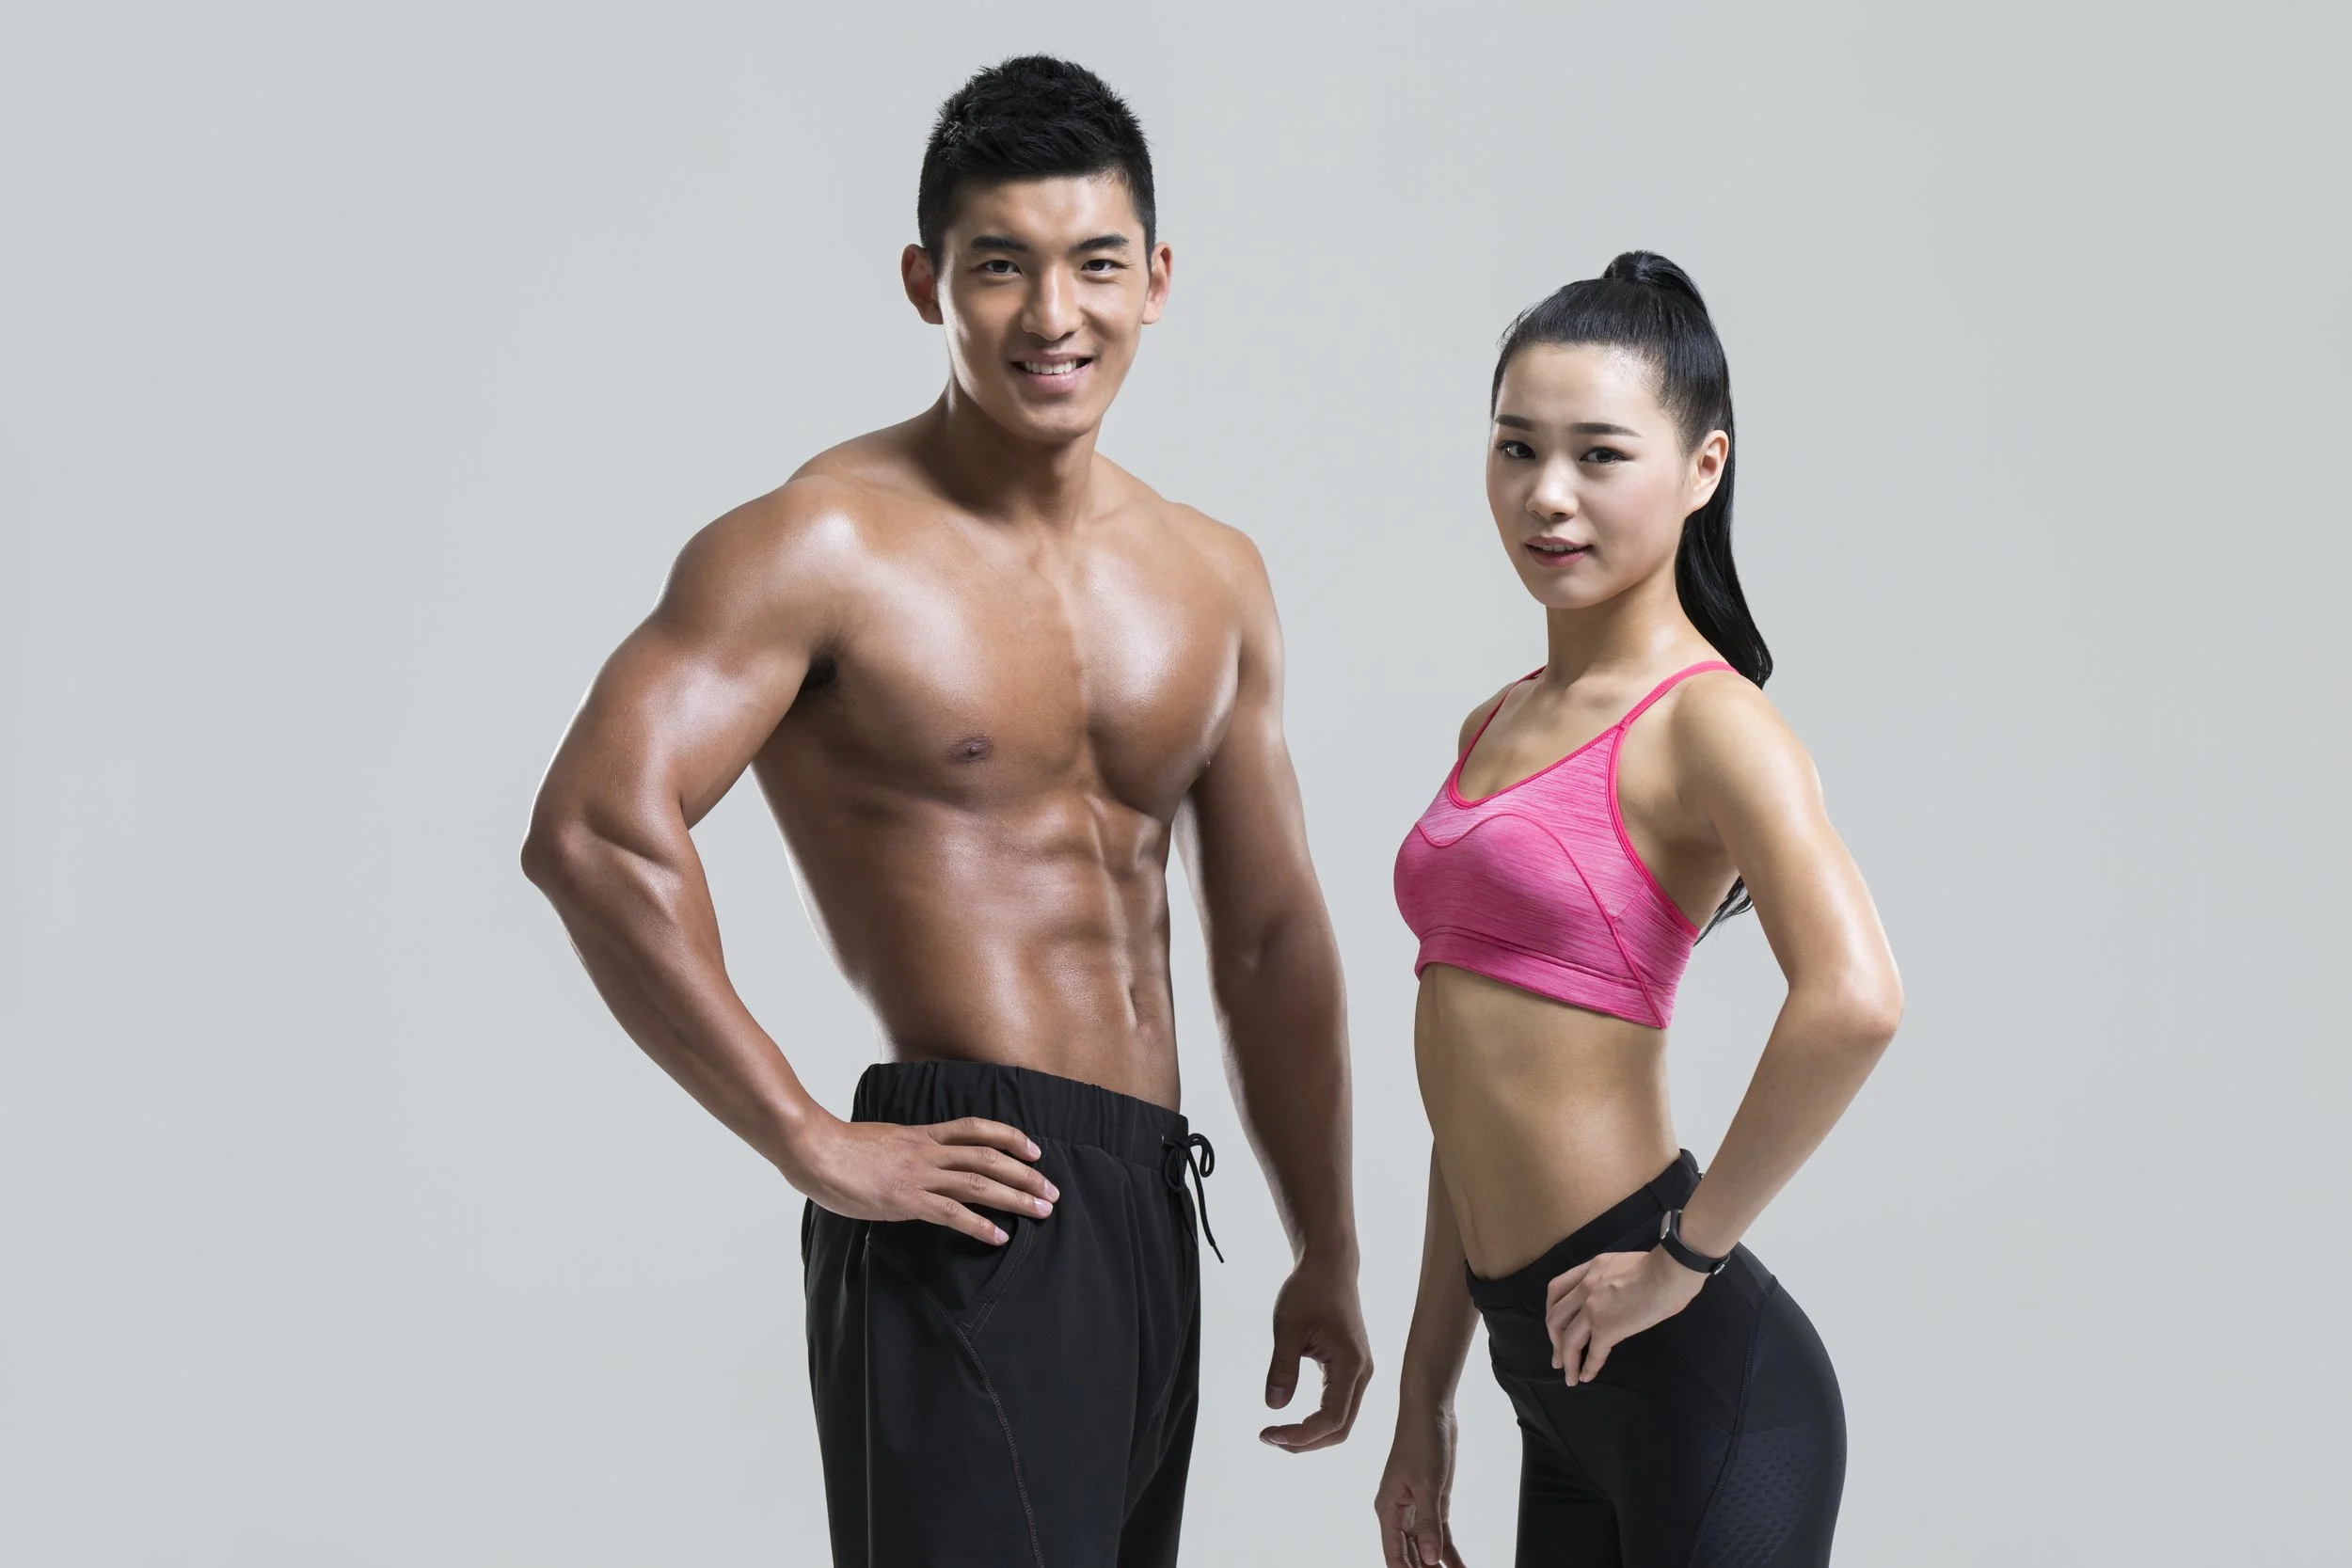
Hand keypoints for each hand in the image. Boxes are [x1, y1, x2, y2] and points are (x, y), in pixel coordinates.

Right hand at [787, 1114, 1055, 1244]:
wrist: (814, 1149)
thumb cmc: (839, 1148)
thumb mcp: (881, 1140)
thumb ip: (903, 1150)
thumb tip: (911, 1159)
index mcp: (922, 1136)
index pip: (976, 1129)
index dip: (1010, 1137)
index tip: (1034, 1150)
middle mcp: (928, 1152)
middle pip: (989, 1157)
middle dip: (1026, 1174)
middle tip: (1051, 1190)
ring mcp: (919, 1175)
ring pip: (979, 1182)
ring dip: (1015, 1197)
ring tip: (1041, 1210)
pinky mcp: (907, 1199)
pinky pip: (952, 1213)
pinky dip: (980, 1225)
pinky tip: (999, 1236)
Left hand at [1260, 1254, 1372, 1450]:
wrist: (1329, 1267)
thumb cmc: (1308, 1291)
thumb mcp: (1287, 1327)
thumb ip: (1282, 1367)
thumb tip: (1274, 1407)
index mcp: (1350, 1365)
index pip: (1331, 1419)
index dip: (1301, 1434)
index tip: (1268, 1432)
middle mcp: (1362, 1374)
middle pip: (1340, 1429)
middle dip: (1305, 1441)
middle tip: (1268, 1438)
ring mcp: (1360, 1373)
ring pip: (1342, 1421)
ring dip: (1311, 1435)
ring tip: (1277, 1433)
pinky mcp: (1352, 1370)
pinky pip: (1339, 1407)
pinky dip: (1317, 1421)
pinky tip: (1293, 1419)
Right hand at [1374, 1403, 1467, 1566]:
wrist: (1431, 1412)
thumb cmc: (1421, 1441)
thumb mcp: (1427, 1484)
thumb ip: (1429, 1524)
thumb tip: (1431, 1560)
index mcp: (1388, 1510)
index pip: (1394, 1555)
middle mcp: (1399, 1513)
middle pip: (1410, 1556)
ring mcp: (1417, 1509)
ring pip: (1426, 1549)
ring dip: (1437, 1566)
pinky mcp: (1434, 1502)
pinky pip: (1441, 1535)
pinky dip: (1450, 1553)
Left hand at [1545, 1246, 1706, 1384]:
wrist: (1670, 1271)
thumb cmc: (1660, 1265)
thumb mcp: (1622, 1264)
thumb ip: (1610, 1278)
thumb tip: (1616, 1294)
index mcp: (1589, 1269)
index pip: (1556, 1289)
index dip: (1552, 1310)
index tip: (1556, 1327)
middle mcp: (1584, 1287)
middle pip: (1554, 1317)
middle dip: (1554, 1340)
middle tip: (1557, 1358)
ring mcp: (1593, 1308)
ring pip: (1567, 1339)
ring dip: (1566, 1360)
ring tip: (1570, 1377)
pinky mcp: (1607, 1327)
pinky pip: (1593, 1352)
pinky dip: (1588, 1367)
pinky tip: (1587, 1377)